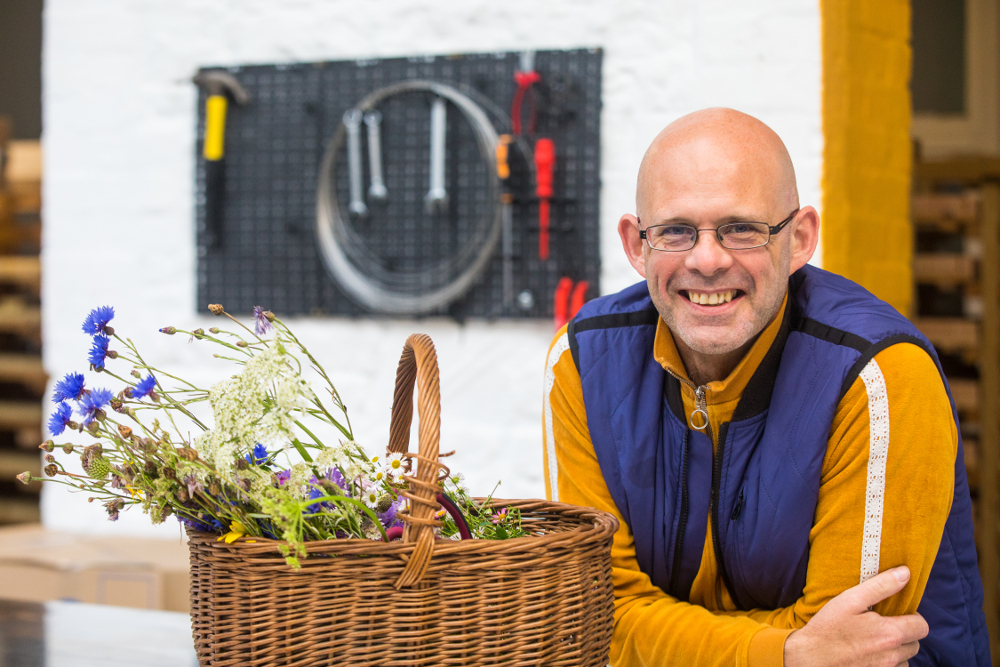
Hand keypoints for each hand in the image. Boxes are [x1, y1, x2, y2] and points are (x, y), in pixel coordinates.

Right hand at [783, 566, 928, 666]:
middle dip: (905, 633)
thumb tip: (905, 573)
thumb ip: (881, 586)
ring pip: (906, 660)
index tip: (897, 614)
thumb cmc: (827, 628)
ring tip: (876, 641)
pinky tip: (870, 655)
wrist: (809, 658)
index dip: (913, 617)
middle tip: (883, 625)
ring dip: (897, 651)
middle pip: (916, 644)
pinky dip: (887, 663)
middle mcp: (892, 656)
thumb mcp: (850, 600)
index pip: (922, 626)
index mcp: (890, 634)